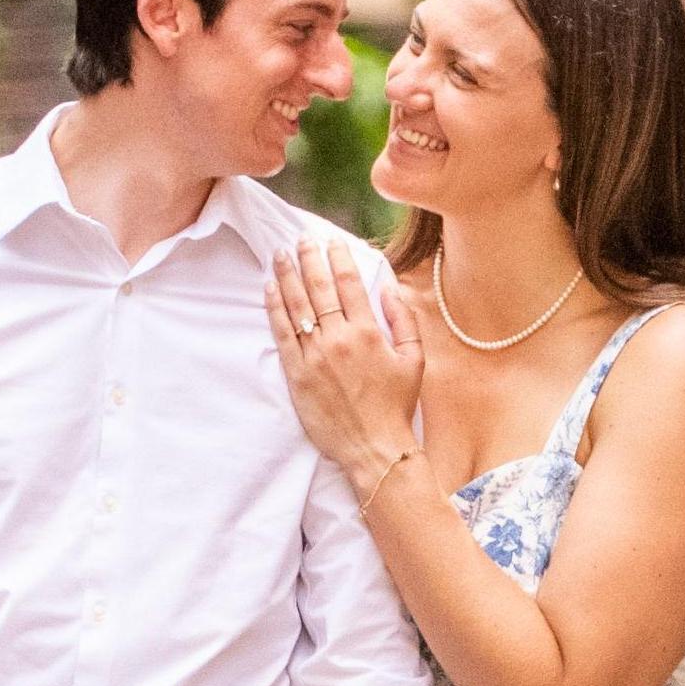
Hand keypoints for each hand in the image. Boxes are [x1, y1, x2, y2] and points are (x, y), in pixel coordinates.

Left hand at [266, 237, 423, 493]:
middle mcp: (339, 339)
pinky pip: (283, 334)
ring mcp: (315, 356)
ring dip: (287, 275)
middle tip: (300, 238)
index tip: (330, 241)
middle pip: (319, 287)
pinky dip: (275, 308)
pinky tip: (270, 288)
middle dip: (308, 258)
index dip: (337, 257)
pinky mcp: (298, 375)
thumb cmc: (396, 406)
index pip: (349, 283)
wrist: (374, 448)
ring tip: (280, 253)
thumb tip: (389, 287)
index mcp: (368, 332)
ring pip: (297, 305)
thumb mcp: (414, 360)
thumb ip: (404, 319)